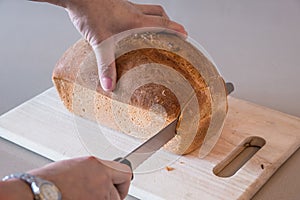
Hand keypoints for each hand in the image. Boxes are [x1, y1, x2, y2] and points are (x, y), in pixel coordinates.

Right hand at [29, 156, 131, 199]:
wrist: (37, 192)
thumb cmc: (50, 180)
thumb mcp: (76, 165)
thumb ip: (94, 170)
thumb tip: (101, 175)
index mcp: (98, 165)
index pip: (125, 172)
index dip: (123, 180)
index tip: (121, 184)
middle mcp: (101, 180)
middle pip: (119, 192)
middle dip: (112, 195)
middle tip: (98, 195)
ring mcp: (98, 195)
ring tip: (82, 196)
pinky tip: (80, 198)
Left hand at [64, 0, 186, 90]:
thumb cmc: (89, 13)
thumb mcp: (100, 42)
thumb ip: (106, 65)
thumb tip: (110, 86)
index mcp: (134, 21)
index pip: (162, 24)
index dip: (175, 29)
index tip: (185, 35)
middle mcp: (133, 11)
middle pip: (159, 13)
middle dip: (169, 23)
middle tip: (173, 32)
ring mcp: (125, 6)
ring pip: (148, 9)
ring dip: (155, 17)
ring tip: (156, 28)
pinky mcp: (116, 4)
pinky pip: (134, 9)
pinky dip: (139, 17)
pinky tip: (131, 26)